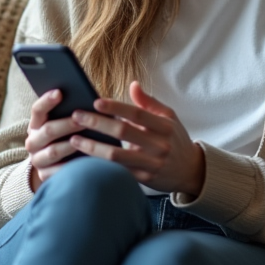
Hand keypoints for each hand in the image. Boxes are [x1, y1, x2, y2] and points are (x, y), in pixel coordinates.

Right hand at [23, 90, 84, 190]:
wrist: (56, 167)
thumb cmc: (66, 137)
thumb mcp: (63, 124)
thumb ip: (71, 112)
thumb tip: (89, 101)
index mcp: (36, 125)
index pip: (38, 110)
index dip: (47, 100)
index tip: (60, 92)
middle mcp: (32, 142)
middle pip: (48, 130)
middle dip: (67, 124)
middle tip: (83, 119)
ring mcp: (38, 160)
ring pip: (53, 151)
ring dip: (71, 144)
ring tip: (89, 140)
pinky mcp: (45, 176)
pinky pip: (60, 172)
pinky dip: (74, 165)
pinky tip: (88, 161)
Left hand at [70, 81, 205, 196]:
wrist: (190, 171)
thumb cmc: (175, 139)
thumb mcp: (169, 117)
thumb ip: (149, 102)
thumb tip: (133, 84)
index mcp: (164, 126)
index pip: (137, 113)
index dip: (115, 107)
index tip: (95, 101)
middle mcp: (159, 145)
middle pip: (123, 132)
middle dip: (97, 123)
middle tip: (76, 116)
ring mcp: (151, 164)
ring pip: (117, 156)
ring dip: (93, 147)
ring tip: (74, 139)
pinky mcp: (144, 180)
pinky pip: (118, 171)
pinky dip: (100, 165)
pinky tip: (84, 159)